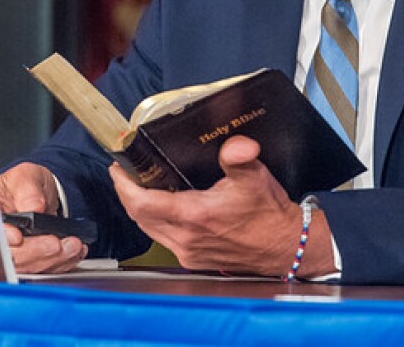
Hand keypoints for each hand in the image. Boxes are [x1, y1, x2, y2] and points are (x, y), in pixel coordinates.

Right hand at [0, 162, 87, 273]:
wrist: (40, 194)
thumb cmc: (26, 184)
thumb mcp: (25, 177)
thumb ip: (28, 191)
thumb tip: (34, 207)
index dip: (4, 239)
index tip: (18, 237)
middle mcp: (1, 240)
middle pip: (12, 257)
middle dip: (36, 253)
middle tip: (56, 244)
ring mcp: (17, 254)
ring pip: (30, 268)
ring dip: (54, 260)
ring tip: (73, 245)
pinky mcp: (33, 262)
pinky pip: (46, 270)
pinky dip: (63, 263)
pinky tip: (75, 252)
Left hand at [109, 135, 335, 277]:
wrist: (286, 246)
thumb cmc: (269, 215)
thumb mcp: (255, 178)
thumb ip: (240, 157)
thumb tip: (237, 144)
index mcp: (195, 216)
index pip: (142, 203)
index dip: (124, 185)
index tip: (117, 168)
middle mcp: (186, 238)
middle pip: (139, 216)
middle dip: (127, 194)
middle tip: (125, 173)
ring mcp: (189, 252)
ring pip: (149, 229)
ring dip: (139, 209)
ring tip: (138, 186)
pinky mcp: (194, 259)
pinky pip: (162, 238)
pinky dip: (154, 221)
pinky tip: (161, 207)